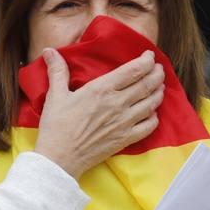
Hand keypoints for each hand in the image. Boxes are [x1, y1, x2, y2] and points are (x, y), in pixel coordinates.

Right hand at [34, 49, 164, 178]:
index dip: (146, 61)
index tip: (149, 56)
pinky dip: (154, 117)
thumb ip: (58, 71)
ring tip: (159, 86)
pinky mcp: (126, 139)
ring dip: (158, 93)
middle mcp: (117, 104)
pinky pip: (149, 126)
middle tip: (159, 69)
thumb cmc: (56, 126)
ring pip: (151, 103)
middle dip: (157, 74)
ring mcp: (124, 123)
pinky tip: (153, 113)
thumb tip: (49, 51)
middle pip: (147, 84)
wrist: (59, 158)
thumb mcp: (55, 95)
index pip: (133, 70)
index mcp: (101, 89)